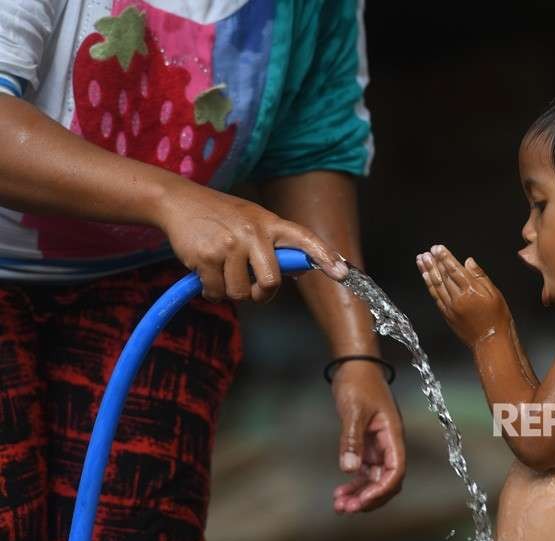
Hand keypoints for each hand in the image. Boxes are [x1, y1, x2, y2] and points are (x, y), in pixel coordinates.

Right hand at [156, 181, 348, 302]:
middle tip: (254, 289)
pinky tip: (206, 273)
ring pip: (241, 293)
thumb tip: (302, 268)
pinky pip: (217, 293)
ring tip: (222, 270)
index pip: (304, 239)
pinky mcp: (206, 258)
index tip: (342, 273)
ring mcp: (229, 245)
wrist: (178, 200)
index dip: (324, 256)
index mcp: (269, 222)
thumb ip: (276, 243)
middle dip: (262, 294)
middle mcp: (253, 232)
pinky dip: (212, 290)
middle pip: (271, 282)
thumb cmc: (221, 215)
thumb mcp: (253, 220)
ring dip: (232, 291)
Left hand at [331, 361, 405, 512]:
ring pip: (374, 478)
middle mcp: (388, 443)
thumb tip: (348, 469)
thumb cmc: (358, 382)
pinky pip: (364, 470)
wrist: (354, 365)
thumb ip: (352, 439)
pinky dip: (354, 482)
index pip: (395, 470)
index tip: (362, 501)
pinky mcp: (366, 443)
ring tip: (339, 505)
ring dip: (360, 493)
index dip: (381, 489)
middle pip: (387, 480)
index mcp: (392, 435)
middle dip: (369, 497)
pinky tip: (340, 491)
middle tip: (346, 509)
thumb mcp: (353, 410)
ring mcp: (378, 444)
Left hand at [417, 244, 510, 347]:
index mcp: (471, 291)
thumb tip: (468, 262)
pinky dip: (429, 286)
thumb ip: (481, 276)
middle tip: (426, 252)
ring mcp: (451, 307)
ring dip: (427, 271)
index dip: (445, 257)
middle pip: (443, 276)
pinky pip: (436, 297)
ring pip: (436, 285)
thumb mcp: (496, 294)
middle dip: (433, 262)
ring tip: (421, 260)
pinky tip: (425, 277)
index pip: (454, 269)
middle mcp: (458, 298)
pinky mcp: (447, 315)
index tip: (438, 248)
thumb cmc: (497, 319)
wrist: (491, 342)